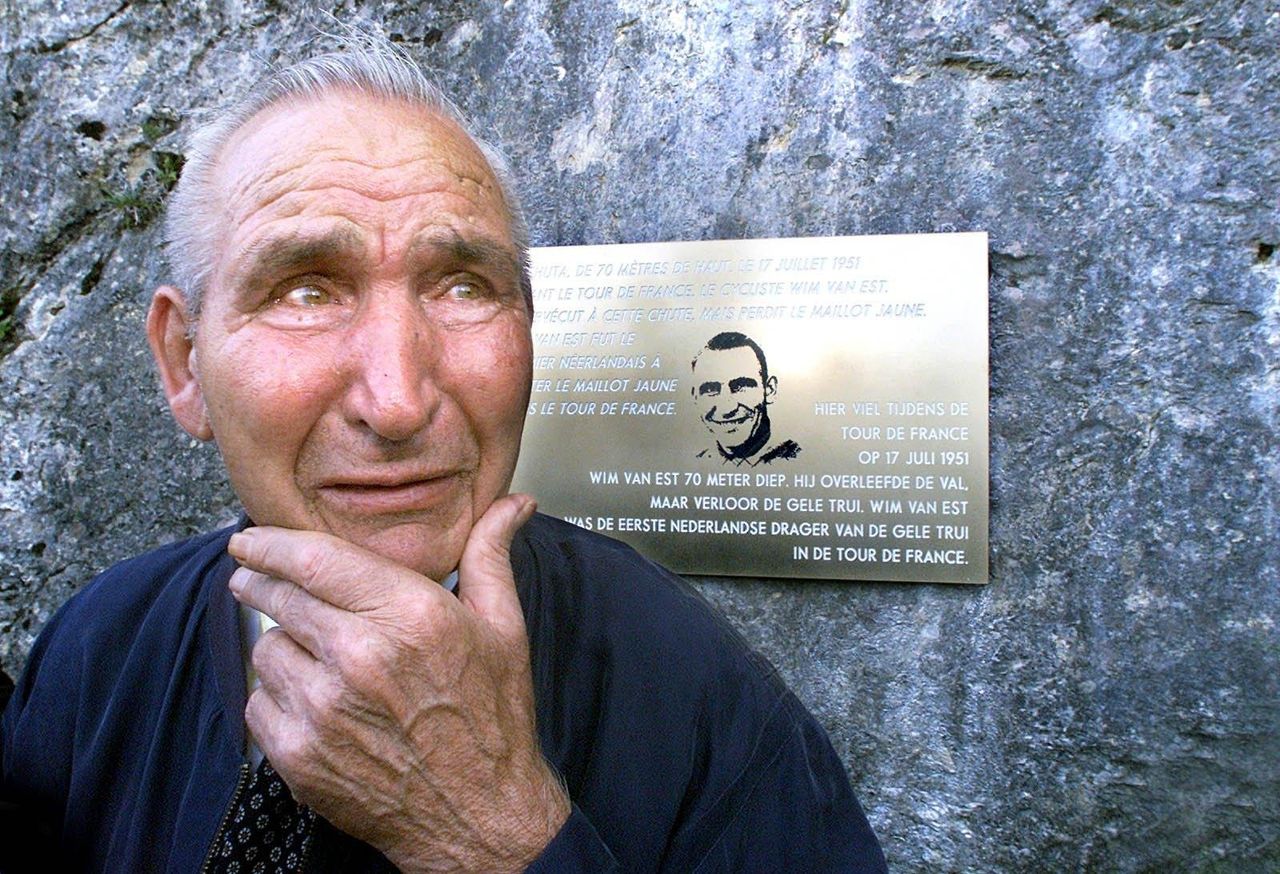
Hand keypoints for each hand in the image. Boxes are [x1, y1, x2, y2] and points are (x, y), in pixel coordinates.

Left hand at [227, 494, 569, 872]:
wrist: (480, 816)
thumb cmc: (492, 719)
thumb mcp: (503, 628)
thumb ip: (491, 555)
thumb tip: (514, 503)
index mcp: (410, 615)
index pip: (313, 559)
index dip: (270, 543)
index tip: (248, 538)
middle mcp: (361, 656)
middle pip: (279, 598)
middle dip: (261, 583)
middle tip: (255, 580)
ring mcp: (323, 708)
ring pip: (267, 648)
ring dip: (283, 645)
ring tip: (317, 658)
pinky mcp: (298, 755)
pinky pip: (260, 702)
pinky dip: (277, 697)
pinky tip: (315, 702)